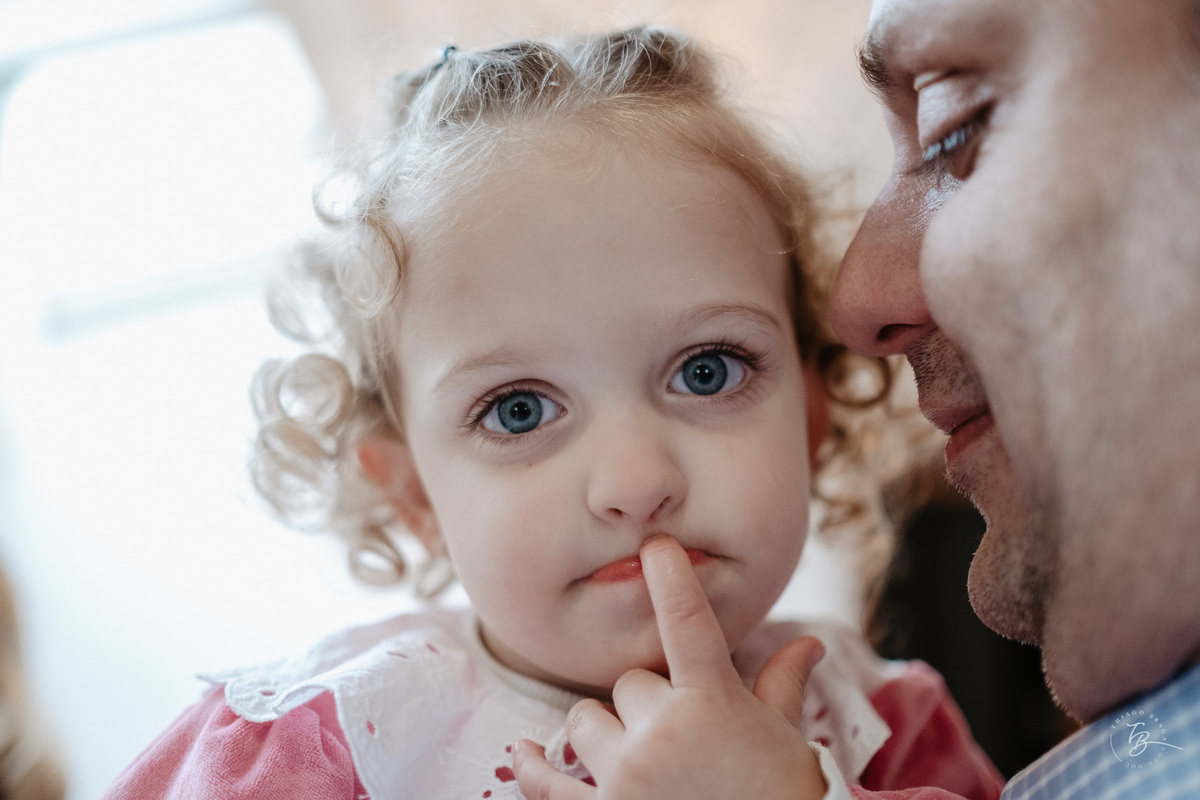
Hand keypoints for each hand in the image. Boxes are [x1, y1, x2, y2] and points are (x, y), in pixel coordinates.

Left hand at [513, 534, 827, 799]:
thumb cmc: (780, 795)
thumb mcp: (785, 738)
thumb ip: (781, 685)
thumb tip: (809, 643)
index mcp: (711, 701)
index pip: (686, 621)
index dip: (671, 577)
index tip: (657, 546)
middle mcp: (663, 730)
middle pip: (627, 686)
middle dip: (647, 708)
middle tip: (681, 742)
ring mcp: (627, 775)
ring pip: (585, 723)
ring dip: (605, 738)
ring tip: (646, 768)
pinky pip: (548, 784)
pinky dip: (532, 769)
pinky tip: (524, 752)